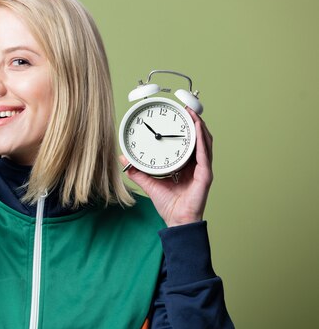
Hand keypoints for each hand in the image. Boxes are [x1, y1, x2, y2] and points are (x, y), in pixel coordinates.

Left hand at [120, 109, 213, 226]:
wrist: (176, 220)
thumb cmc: (168, 204)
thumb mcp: (148, 183)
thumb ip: (137, 170)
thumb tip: (124, 158)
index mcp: (186, 165)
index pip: (188, 142)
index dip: (185, 128)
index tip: (178, 114)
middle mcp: (196, 165)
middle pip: (199, 138)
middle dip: (194, 122)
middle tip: (187, 107)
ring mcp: (203, 169)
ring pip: (205, 142)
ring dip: (200, 126)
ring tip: (193, 112)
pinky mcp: (205, 175)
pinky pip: (205, 154)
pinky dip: (202, 140)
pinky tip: (198, 129)